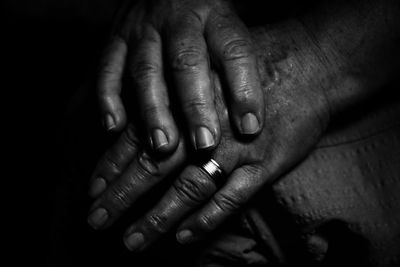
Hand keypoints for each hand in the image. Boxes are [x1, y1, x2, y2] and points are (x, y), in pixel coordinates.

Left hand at [89, 21, 332, 249]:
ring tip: (132, 240)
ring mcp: (235, 149)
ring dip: (157, 217)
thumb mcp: (210, 70)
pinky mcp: (264, 165)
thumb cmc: (255, 66)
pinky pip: (231, 198)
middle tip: (96, 220)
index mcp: (188, 103)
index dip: (112, 165)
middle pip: (154, 166)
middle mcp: (205, 128)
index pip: (139, 137)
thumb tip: (142, 123)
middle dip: (122, 196)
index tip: (92, 189)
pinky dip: (206, 220)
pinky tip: (184, 236)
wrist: (308, 66)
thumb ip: (178, 98)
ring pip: (188, 189)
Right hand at [97, 0, 264, 152]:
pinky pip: (107, 67)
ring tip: (162, 146)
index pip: (234, 50)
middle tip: (204, 143)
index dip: (244, 90)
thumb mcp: (225, 27)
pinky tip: (114, 126)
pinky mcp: (116, 37)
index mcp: (214, 15)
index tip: (250, 128)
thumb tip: (249, 126)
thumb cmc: (202, 17)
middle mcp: (178, 19)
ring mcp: (142, 28)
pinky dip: (108, 98)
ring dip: (153, 109)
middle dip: (195, 106)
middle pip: (187, 62)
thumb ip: (235, 65)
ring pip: (146, 69)